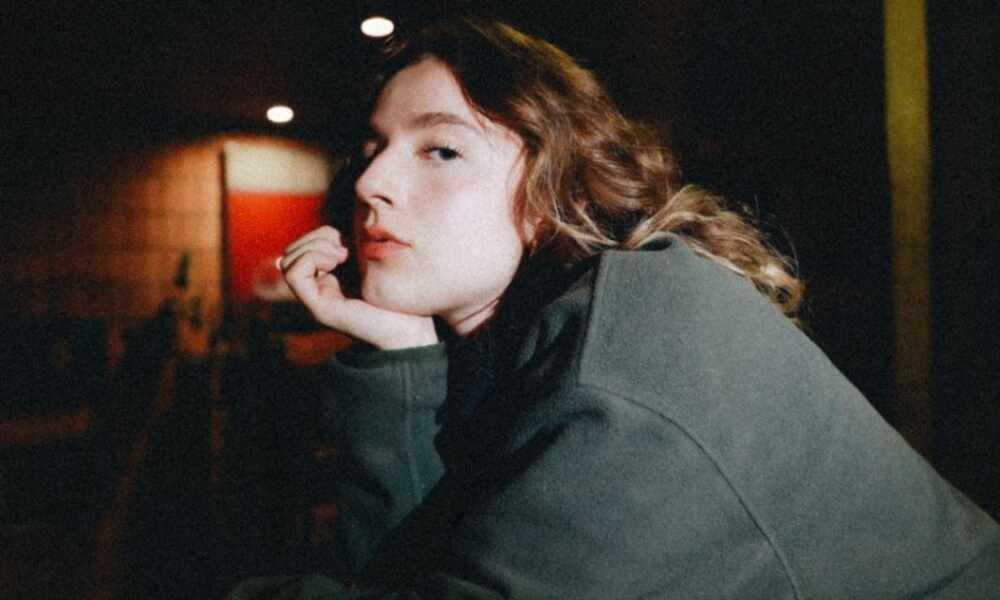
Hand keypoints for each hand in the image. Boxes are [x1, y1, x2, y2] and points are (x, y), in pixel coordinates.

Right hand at [278, 226, 437, 349]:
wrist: (410, 330)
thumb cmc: (398, 297)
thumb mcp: (372, 261)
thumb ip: (354, 248)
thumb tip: (337, 236)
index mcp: (330, 278)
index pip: (304, 245)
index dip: (323, 233)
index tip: (350, 240)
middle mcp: (319, 290)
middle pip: (292, 251)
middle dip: (317, 238)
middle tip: (345, 249)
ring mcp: (316, 300)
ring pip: (288, 260)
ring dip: (314, 247)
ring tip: (342, 256)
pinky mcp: (319, 308)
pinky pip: (293, 274)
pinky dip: (311, 259)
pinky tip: (337, 263)